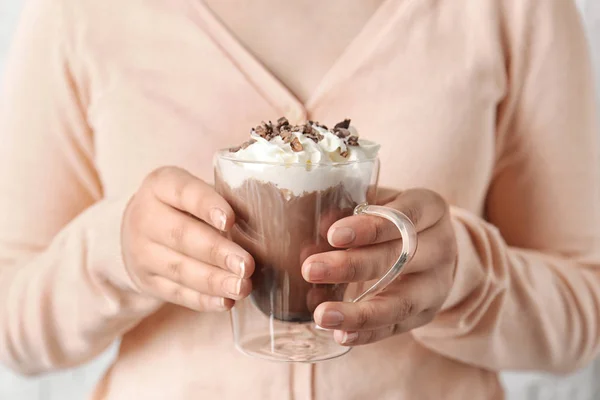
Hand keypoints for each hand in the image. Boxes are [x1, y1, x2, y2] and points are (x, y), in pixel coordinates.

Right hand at [122, 166, 253, 311]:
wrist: (139, 230)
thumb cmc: (184, 206)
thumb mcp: (196, 191)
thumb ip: (224, 199)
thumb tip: (267, 220)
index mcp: (161, 185)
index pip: (183, 192)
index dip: (206, 205)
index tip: (230, 220)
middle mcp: (145, 217)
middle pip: (180, 235)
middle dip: (216, 252)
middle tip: (246, 265)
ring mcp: (141, 252)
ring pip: (178, 269)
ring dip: (213, 281)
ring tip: (242, 287)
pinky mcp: (147, 281)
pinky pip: (176, 293)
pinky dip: (203, 300)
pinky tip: (226, 302)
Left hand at [302, 189, 456, 345]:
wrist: (434, 247)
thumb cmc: (394, 217)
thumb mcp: (381, 201)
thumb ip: (352, 207)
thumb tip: (320, 225)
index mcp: (430, 208)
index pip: (404, 216)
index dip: (370, 228)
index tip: (333, 235)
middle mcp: (440, 246)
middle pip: (400, 258)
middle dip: (352, 266)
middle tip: (310, 269)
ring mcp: (436, 284)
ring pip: (401, 302)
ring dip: (359, 312)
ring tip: (322, 314)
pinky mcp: (426, 313)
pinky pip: (396, 327)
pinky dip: (367, 333)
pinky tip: (340, 335)